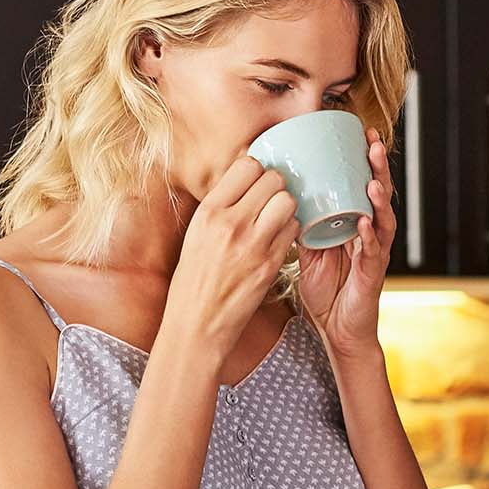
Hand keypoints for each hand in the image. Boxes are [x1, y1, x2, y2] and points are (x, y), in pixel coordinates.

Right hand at [166, 156, 298, 345]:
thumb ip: (221, 207)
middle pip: (274, 179)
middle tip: (270, 203)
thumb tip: (247, 182)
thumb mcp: (196, 234)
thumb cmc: (194, 279)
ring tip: (276, 220)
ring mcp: (252, 244)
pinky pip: (294, 230)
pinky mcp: (270, 264)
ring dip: (286, 208)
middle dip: (276, 188)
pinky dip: (291, 231)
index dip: (257, 172)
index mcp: (208, 212)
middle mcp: (230, 223)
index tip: (256, 185)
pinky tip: (279, 240)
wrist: (197, 322)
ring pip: (288, 202)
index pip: (247, 166)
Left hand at [296, 127, 396, 356]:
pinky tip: (365, 220)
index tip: (360, 133)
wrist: (338, 331)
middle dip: (378, 167)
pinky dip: (370, 235)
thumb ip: (302, 226)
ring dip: (379, 196)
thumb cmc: (327, 292)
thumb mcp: (309, 252)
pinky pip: (374, 251)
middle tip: (373, 141)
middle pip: (379, 193)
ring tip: (374, 178)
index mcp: (355, 224)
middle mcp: (370, 234)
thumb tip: (278, 199)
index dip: (364, 161)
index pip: (363, 185)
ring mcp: (375, 253)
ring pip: (383, 218)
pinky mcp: (373, 274)